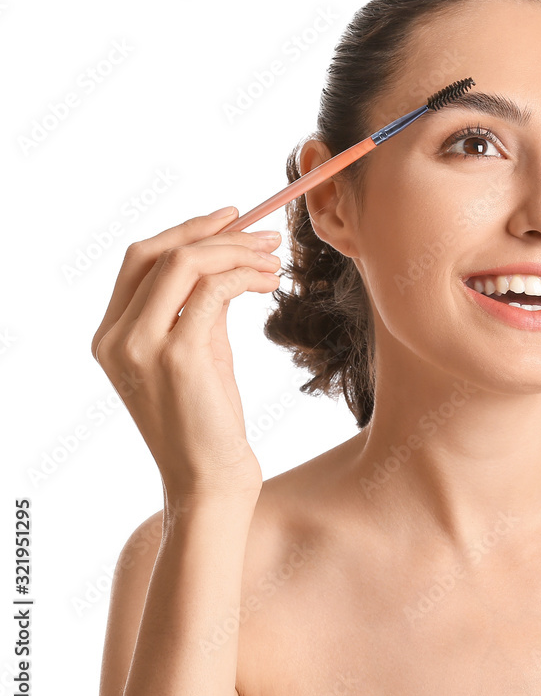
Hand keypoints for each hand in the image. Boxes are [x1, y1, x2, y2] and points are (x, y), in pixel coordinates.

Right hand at [91, 208, 281, 500]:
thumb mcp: (195, 351)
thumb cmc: (207, 417)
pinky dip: (245, 276)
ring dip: (237, 252)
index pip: (139, 259)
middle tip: (262, 232)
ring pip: (185, 263)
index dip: (186, 230)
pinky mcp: (179, 355)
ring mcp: (141, 346)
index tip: (231, 218)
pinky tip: (270, 282)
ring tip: (274, 259)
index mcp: (110, 334)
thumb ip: (197, 306)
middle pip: (157, 252)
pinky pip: (214, 290)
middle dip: (214, 232)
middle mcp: (116, 337)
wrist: (209, 477)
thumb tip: (226, 258)